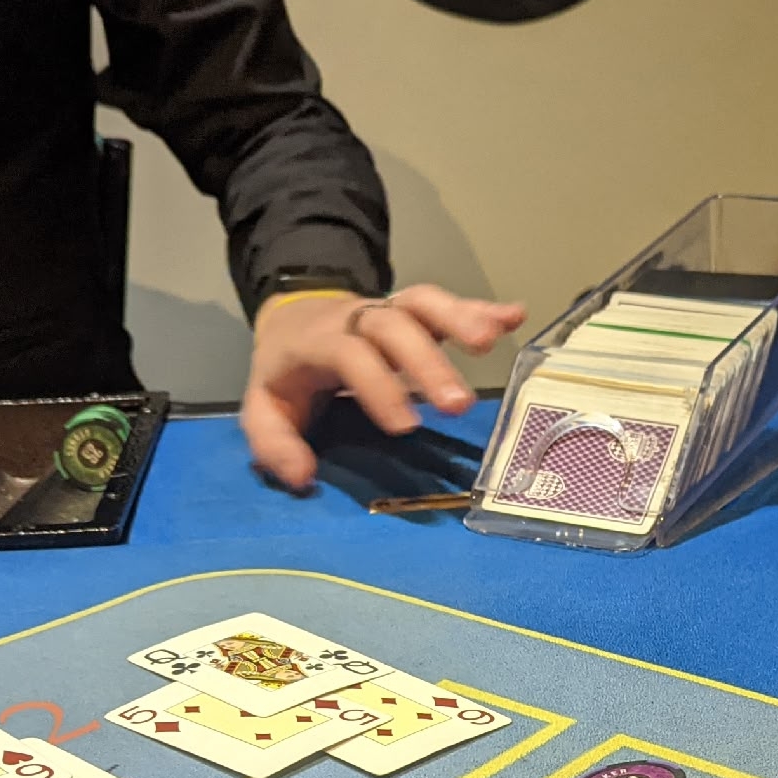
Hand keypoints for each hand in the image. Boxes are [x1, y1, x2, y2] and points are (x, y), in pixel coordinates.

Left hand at [239, 284, 526, 490]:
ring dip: (460, 317)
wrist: (293, 319)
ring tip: (492, 342)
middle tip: (458, 405)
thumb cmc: (286, 375)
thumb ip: (275, 443)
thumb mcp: (262, 411)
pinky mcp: (414, 312)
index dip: (378, 385)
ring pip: (423, 301)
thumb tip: (303, 476)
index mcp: (316, 341)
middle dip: (428, 361)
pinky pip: (448, 303)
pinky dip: (483, 308)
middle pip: (394, 325)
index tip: (406, 427)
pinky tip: (515, 316)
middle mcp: (356, 318)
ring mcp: (388, 310)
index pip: (349, 354)